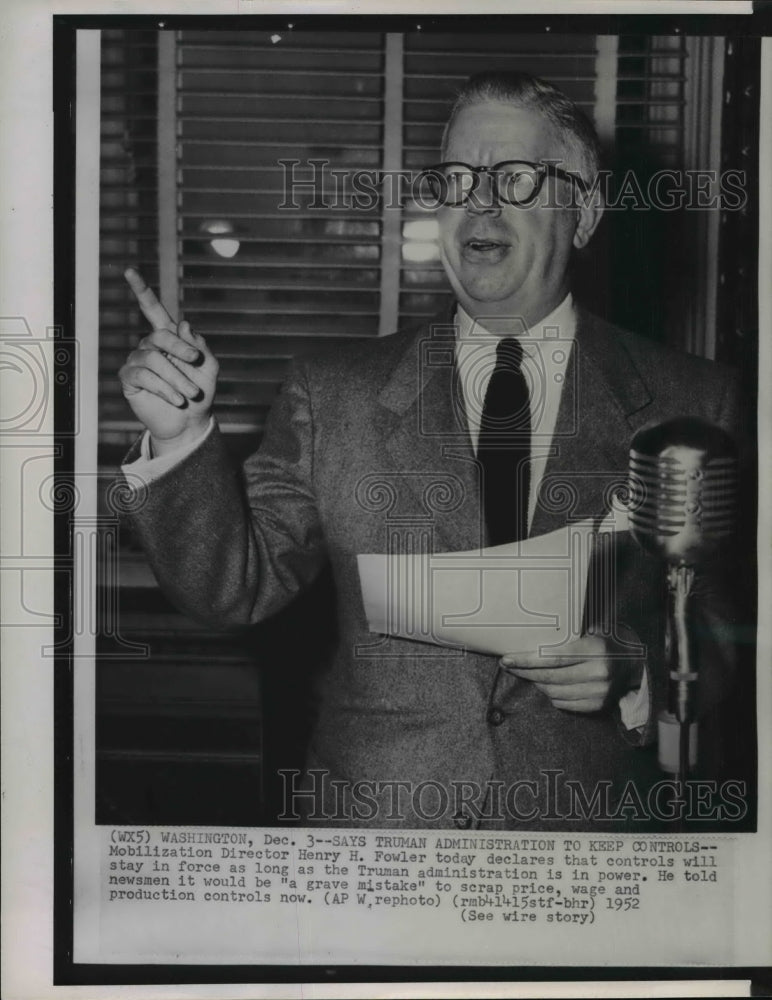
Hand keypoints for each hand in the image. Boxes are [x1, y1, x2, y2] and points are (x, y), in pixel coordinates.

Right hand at [118, 268, 218, 454]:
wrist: (190, 422)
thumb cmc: (200, 394)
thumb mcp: (209, 368)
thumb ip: (200, 346)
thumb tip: (184, 325)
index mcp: (169, 338)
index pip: (154, 310)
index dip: (142, 291)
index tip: (130, 271)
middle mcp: (150, 346)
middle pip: (160, 336)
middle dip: (181, 350)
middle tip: (196, 364)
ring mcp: (138, 362)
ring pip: (154, 360)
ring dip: (177, 378)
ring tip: (189, 394)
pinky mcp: (130, 380)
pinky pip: (144, 377)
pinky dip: (164, 389)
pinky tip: (177, 400)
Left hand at [500, 628, 644, 712]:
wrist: (636, 663)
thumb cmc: (606, 641)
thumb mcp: (591, 630)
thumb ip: (567, 634)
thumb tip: (530, 634)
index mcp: (595, 650)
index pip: (552, 658)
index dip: (526, 660)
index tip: (507, 659)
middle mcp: (598, 673)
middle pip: (549, 677)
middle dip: (525, 672)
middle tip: (510, 666)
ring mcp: (599, 692)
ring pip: (554, 693)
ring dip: (537, 683)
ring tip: (528, 674)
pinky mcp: (598, 706)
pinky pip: (564, 704)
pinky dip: (551, 696)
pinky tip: (546, 685)